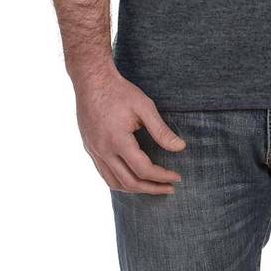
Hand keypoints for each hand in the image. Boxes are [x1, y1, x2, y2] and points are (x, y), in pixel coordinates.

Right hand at [73, 66, 185, 193]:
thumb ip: (161, 130)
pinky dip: (120, 181)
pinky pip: (104, 174)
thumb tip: (180, 148)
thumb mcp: (144, 106)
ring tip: (153, 187)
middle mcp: (103, 151)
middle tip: (169, 188)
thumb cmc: (120, 91)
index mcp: (118, 141)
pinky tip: (132, 176)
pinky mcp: (90, 149)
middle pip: (129, 183)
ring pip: (114, 183)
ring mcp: (94, 152)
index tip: (177, 177)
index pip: (143, 169)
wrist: (92, 80)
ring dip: (135, 189)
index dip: (162, 176)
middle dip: (152, 189)